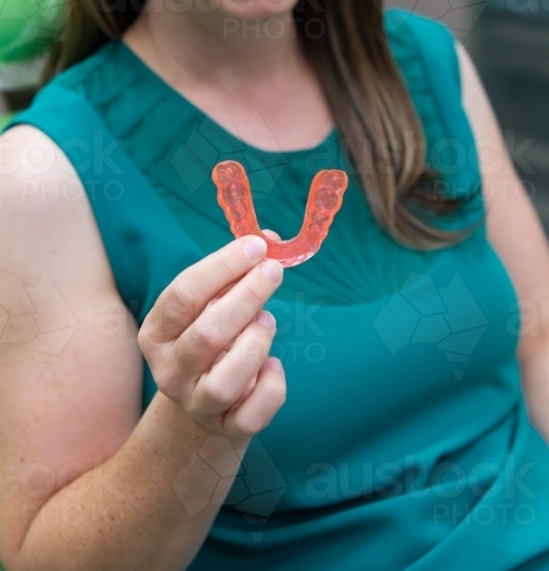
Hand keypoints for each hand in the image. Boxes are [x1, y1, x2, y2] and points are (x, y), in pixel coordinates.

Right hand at [137, 232, 285, 438]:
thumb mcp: (210, 305)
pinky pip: (252, 414)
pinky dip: (271, 386)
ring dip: (255, 343)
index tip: (256, 246)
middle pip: (206, 335)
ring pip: (224, 381)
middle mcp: (169, 371)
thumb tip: (270, 239)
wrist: (202, 406)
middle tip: (273, 272)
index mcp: (156, 333)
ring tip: (267, 321)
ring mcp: (196, 403)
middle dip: (246, 297)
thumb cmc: (210, 339)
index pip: (183, 295)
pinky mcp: (226, 427)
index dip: (222, 267)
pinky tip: (273, 365)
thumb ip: (234, 273)